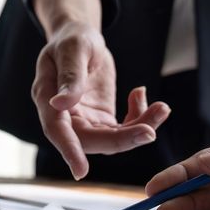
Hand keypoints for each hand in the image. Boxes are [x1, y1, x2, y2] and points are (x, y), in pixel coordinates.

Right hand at [32, 21, 170, 179]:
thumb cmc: (73, 39)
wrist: (80, 37)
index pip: (57, 130)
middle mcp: (65, 116)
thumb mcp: (74, 49)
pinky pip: (124, 129)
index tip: (81, 171)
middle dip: (123, 139)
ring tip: (162, 108)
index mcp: (48, 98)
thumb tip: (60, 103)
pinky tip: (140, 94)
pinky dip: (140, 117)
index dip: (68, 150)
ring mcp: (85, 120)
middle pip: (92, 140)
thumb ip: (70, 76)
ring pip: (112, 139)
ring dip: (140, 128)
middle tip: (150, 130)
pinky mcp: (101, 119)